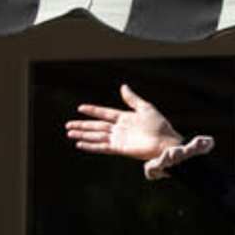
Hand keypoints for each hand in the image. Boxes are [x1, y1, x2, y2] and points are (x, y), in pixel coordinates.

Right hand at [62, 86, 193, 175]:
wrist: (166, 142)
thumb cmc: (160, 126)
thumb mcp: (145, 109)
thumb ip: (132, 99)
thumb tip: (123, 86)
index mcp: (125, 118)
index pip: (105, 113)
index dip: (93, 111)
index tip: (81, 108)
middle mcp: (120, 129)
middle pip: (97, 126)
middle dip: (83, 125)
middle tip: (68, 124)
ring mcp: (118, 139)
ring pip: (96, 136)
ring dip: (83, 134)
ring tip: (70, 133)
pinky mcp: (119, 149)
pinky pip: (101, 147)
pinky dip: (91, 145)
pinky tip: (80, 143)